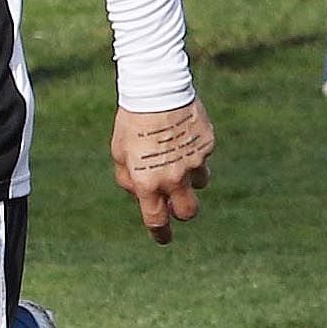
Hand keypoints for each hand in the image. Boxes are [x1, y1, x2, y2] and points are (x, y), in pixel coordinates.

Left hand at [111, 99, 210, 241]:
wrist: (156, 89)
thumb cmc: (132, 122)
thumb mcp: (119, 152)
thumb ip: (128, 179)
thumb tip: (140, 195)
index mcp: (148, 182)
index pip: (156, 220)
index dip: (161, 233)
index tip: (163, 238)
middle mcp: (173, 177)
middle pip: (188, 212)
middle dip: (183, 211)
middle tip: (177, 202)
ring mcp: (194, 161)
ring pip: (200, 183)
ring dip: (190, 177)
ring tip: (177, 154)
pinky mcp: (207, 145)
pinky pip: (203, 156)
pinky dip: (194, 151)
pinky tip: (182, 133)